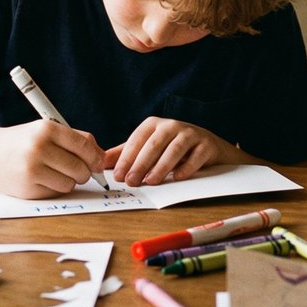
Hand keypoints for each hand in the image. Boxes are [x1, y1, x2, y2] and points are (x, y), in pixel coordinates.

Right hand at [0, 119, 104, 198]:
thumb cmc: (24, 142)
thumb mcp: (46, 131)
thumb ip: (75, 140)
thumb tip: (102, 158)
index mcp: (46, 129)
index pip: (84, 146)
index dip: (96, 157)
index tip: (98, 163)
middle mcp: (38, 148)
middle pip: (80, 168)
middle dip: (84, 173)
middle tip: (78, 171)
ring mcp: (32, 169)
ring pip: (70, 183)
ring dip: (69, 181)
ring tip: (55, 172)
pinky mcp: (27, 188)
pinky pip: (56, 193)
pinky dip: (54, 188)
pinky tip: (42, 179)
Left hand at [104, 117, 231, 186]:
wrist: (206, 146)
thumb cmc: (171, 147)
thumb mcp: (147, 148)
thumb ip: (125, 154)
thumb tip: (100, 162)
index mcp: (154, 124)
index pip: (137, 139)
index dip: (126, 158)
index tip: (118, 175)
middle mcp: (172, 125)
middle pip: (154, 144)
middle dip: (141, 164)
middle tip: (132, 181)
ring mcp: (191, 133)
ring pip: (174, 149)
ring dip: (161, 166)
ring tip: (152, 181)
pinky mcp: (206, 144)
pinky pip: (196, 156)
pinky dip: (186, 168)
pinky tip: (177, 178)